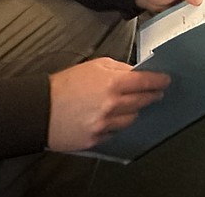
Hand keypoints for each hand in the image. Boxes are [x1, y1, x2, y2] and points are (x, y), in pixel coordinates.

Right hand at [47, 58, 169, 151]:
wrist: (39, 109)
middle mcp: (111, 105)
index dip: (158, 81)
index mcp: (112, 83)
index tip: (165, 81)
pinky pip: (115, 132)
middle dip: (151, 96)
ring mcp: (105, 125)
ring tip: (128, 105)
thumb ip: (118, 68)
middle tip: (155, 93)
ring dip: (133, 111)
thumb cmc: (64, 85)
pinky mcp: (96, 139)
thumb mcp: (93, 66)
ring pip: (131, 119)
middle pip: (142, 102)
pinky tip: (110, 118)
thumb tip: (135, 72)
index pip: (145, 82)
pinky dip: (116, 124)